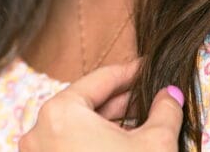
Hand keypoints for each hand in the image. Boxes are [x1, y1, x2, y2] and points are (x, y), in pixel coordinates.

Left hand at [18, 60, 184, 151]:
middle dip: (119, 100)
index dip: (128, 72)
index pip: (99, 80)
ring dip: (107, 123)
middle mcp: (39, 130)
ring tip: (140, 121)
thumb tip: (171, 93)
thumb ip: (164, 111)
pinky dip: (92, 143)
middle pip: (84, 103)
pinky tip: (122, 145)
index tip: (146, 66)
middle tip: (148, 94)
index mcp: (60, 112)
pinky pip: (69, 148)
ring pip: (76, 128)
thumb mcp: (155, 144)